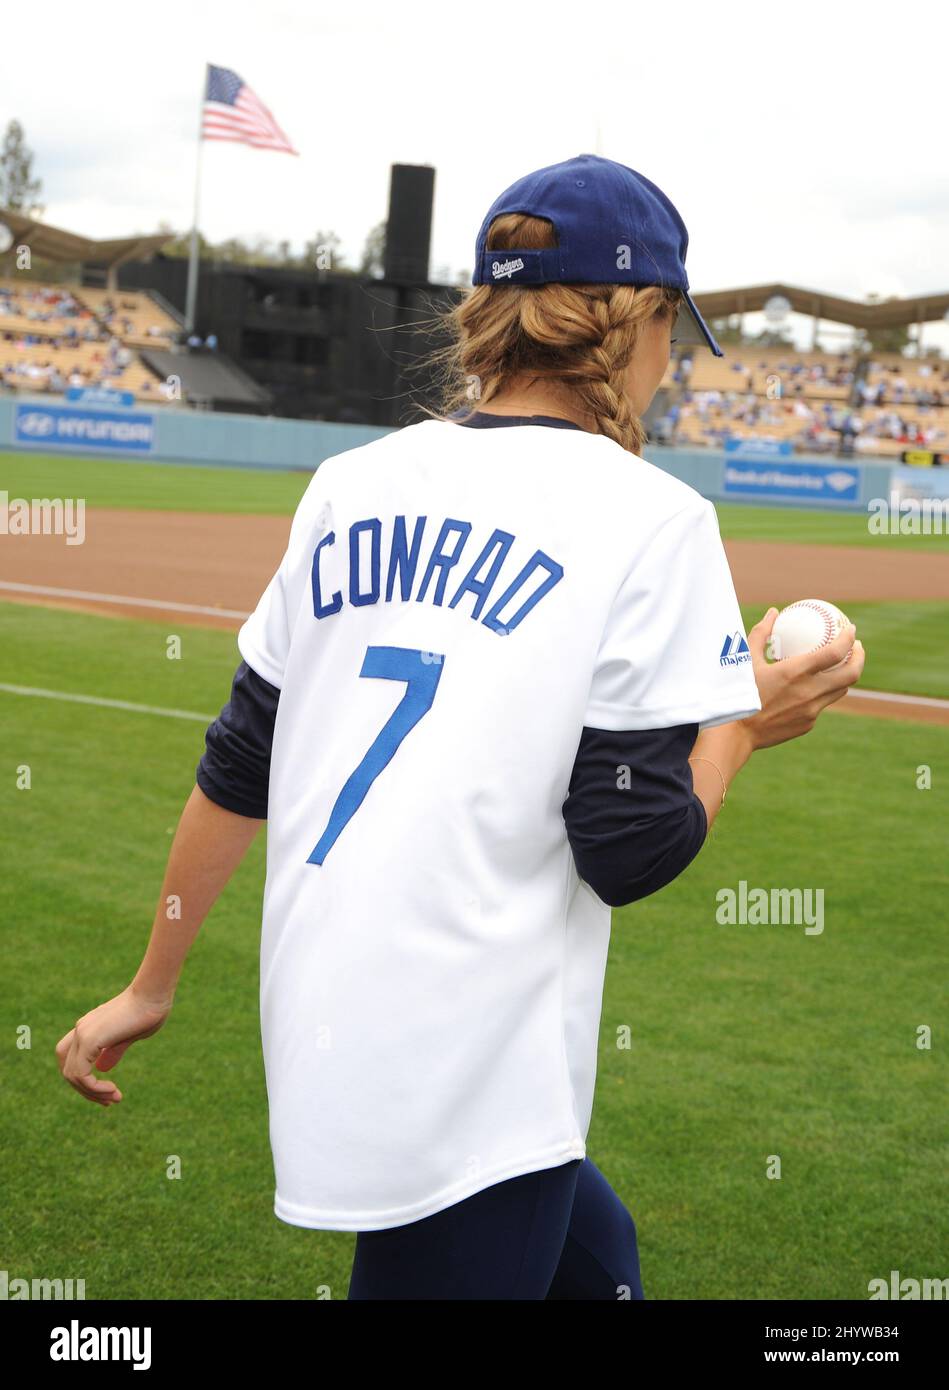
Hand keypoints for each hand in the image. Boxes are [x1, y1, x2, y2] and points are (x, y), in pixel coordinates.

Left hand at [55, 985, 172, 1106]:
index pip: (71, 1060)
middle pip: (68, 1070)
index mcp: (89, 1028)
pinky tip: (111, 1089)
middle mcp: (81, 1030)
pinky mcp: (89, 1039)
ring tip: (114, 1098)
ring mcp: (82, 1033)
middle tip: (110, 1101)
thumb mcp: (128, 1036)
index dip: (84, 1079)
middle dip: (87, 1091)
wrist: (153, 994)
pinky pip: (80, 1074)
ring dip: (92, 1093)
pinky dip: (93, 1087)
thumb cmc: (148, 1010)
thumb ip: (113, 1051)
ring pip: (72, 1075)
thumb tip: (102, 1069)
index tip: (109, 1090)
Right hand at [740, 607, 865, 750]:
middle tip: (856, 647)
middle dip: (859, 657)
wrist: (736, 733)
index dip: (848, 638)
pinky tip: (813, 688)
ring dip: (844, 675)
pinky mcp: (808, 724)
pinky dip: (821, 693)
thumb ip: (761, 634)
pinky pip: (821, 705)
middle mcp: (809, 692)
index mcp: (795, 672)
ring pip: (840, 690)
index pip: (835, 652)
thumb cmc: (739, 692)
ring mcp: (811, 711)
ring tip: (841, 665)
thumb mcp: (747, 660)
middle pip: (851, 674)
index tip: (850, 629)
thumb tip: (773, 613)